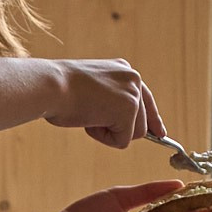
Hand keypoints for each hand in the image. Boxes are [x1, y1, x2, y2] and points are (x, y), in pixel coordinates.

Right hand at [45, 60, 166, 149]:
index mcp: (123, 70)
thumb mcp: (90, 90)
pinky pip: (122, 141)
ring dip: (109, 132)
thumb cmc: (59, 91)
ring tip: (88, 114)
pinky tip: (89, 119)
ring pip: (134, 133)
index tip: (160, 134)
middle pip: (140, 122)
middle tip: (91, 118)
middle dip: (119, 129)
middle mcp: (133, 78)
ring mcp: (133, 94)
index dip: (152, 119)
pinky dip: (103, 138)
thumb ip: (110, 100)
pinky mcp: (129, 111)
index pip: (145, 98)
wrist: (51, 86)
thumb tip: (122, 124)